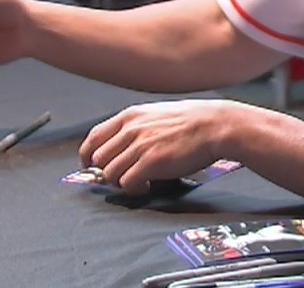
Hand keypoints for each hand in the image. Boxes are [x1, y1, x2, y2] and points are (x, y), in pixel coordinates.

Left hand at [79, 99, 241, 194]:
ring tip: (138, 182)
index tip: (91, 166)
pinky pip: (127, 184)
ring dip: (121, 182)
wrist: (215, 126)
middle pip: (98, 159)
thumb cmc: (193, 121)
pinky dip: (133, 189)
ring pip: (110, 173)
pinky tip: (147, 186)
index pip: (94, 137)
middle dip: (107, 172)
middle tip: (122, 177)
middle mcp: (130, 129)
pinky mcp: (150, 163)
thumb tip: (122, 145)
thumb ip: (137, 126)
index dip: (88, 155)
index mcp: (130, 116)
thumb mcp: (157, 114)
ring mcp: (139, 146)